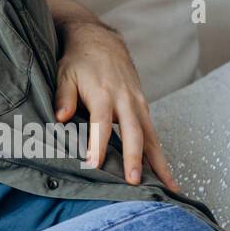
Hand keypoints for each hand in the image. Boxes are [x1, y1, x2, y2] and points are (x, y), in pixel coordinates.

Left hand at [54, 19, 179, 190]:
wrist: (101, 41)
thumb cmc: (79, 61)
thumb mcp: (65, 74)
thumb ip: (64, 97)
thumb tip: (60, 118)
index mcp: (103, 93)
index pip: (101, 123)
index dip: (98, 144)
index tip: (94, 165)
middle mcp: (125, 100)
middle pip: (133, 132)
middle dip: (135, 158)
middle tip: (135, 182)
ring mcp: (138, 104)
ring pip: (151, 136)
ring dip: (159, 162)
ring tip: (169, 188)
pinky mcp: (144, 107)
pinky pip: (153, 134)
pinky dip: (159, 154)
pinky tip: (164, 174)